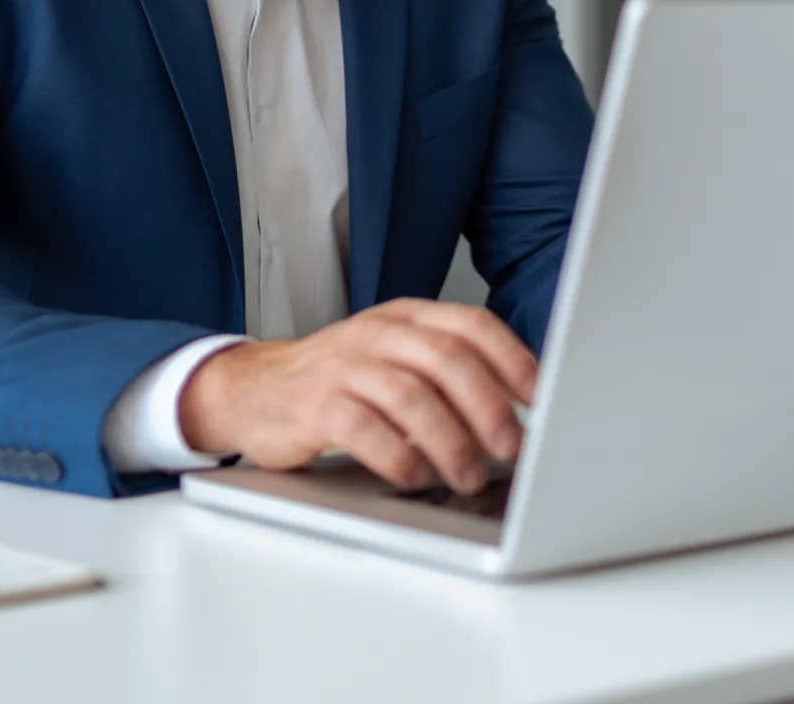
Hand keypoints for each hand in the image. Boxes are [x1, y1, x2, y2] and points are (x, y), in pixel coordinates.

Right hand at [178, 300, 536, 493]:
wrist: (252, 390)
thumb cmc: (339, 381)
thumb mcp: (394, 359)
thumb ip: (447, 373)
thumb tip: (519, 412)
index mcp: (406, 317)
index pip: (471, 325)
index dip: (512, 359)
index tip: (542, 397)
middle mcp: (377, 334)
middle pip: (447, 360)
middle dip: (488, 406)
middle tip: (511, 447)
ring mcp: (343, 367)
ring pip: (411, 395)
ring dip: (450, 440)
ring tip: (469, 474)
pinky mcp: (313, 406)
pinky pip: (363, 428)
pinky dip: (398, 456)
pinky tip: (417, 476)